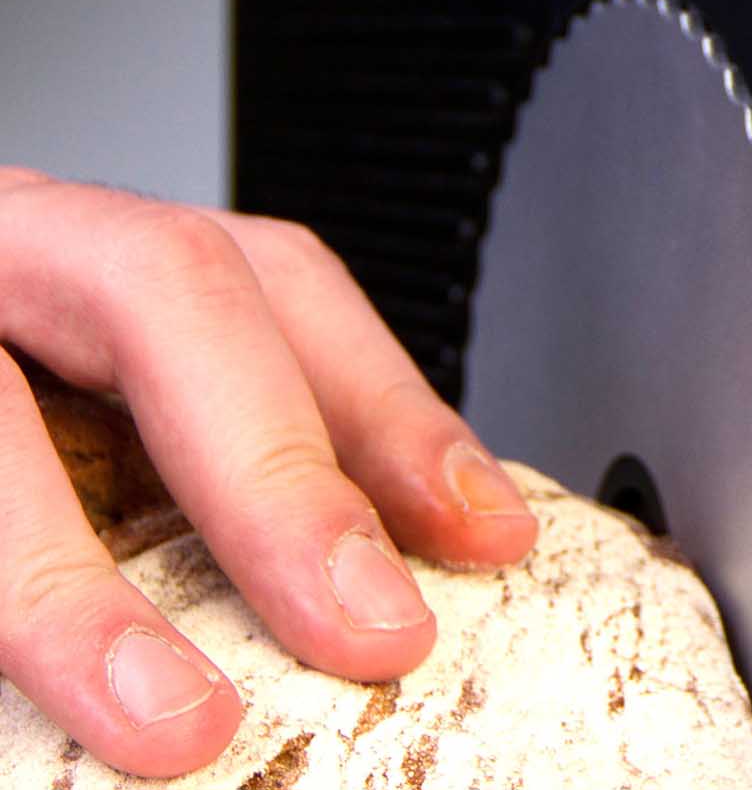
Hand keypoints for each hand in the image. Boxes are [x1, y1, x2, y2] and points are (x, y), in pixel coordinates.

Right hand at [0, 170, 535, 776]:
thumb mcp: (93, 411)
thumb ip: (191, 466)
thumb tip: (368, 586)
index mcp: (81, 256)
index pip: (271, 281)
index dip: (390, 404)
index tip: (480, 537)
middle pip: (162, 291)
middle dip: (279, 469)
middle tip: (369, 626)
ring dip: (71, 585)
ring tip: (172, 722)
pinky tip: (17, 710)